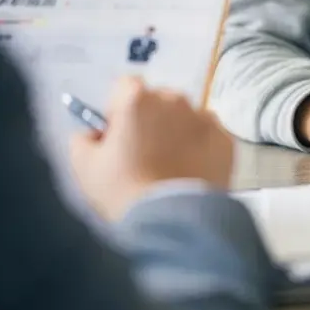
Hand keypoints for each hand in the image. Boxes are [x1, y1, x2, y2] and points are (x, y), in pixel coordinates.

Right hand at [70, 77, 233, 219]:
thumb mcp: (85, 167)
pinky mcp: (226, 140)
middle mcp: (175, 100)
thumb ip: (84, 139)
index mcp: (137, 99)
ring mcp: (204, 119)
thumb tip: (94, 134)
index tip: (120, 132)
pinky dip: (202, 148)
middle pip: (159, 100)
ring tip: (171, 166)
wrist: (174, 223)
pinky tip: (191, 172)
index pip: (125, 86)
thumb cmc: (125, 193)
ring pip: (187, 117)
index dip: (119, 108)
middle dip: (152, 120)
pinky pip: (210, 136)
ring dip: (179, 132)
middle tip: (145, 154)